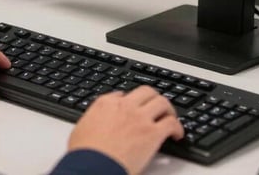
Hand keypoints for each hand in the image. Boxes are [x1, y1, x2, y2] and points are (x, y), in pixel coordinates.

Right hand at [67, 86, 184, 174]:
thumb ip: (93, 119)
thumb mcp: (81, 129)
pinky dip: (177, 127)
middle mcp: (125, 106)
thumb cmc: (84, 154)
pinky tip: (177, 134)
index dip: (132, 101)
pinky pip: (171, 123)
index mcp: (105, 104)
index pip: (123, 94)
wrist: (92, 166)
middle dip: (154, 98)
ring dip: (168, 110)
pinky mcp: (152, 133)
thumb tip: (97, 120)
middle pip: (146, 92)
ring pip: (162, 102)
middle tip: (157, 107)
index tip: (136, 107)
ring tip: (170, 118)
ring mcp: (140, 118)